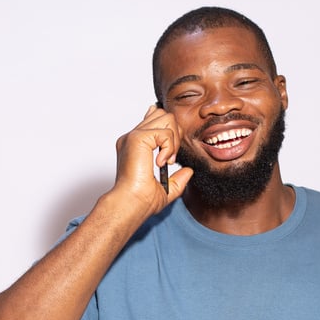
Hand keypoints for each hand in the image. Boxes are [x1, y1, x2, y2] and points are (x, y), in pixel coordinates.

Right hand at [108, 104, 192, 219]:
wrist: (131, 204)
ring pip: (166, 118)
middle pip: (163, 115)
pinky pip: (166, 132)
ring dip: (174, 140)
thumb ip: (177, 178)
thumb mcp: (165, 188)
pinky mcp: (138, 138)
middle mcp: (132, 137)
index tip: (170, 153)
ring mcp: (134, 136)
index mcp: (134, 145)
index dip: (169, 131)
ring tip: (167, 160)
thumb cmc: (141, 200)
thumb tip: (188, 171)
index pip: (154, 120)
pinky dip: (170, 148)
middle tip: (171, 159)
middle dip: (175, 134)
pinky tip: (162, 163)